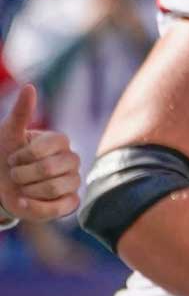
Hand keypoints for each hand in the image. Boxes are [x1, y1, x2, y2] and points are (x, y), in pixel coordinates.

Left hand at [1, 85, 81, 223]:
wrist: (2, 183)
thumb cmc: (6, 155)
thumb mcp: (8, 133)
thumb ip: (20, 112)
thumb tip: (29, 86)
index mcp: (60, 141)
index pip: (48, 146)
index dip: (24, 155)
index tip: (13, 156)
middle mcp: (72, 160)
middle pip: (50, 168)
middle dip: (22, 174)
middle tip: (15, 173)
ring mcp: (73, 182)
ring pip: (53, 188)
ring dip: (26, 190)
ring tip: (21, 187)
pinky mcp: (70, 203)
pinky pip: (58, 208)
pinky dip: (35, 207)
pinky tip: (22, 201)